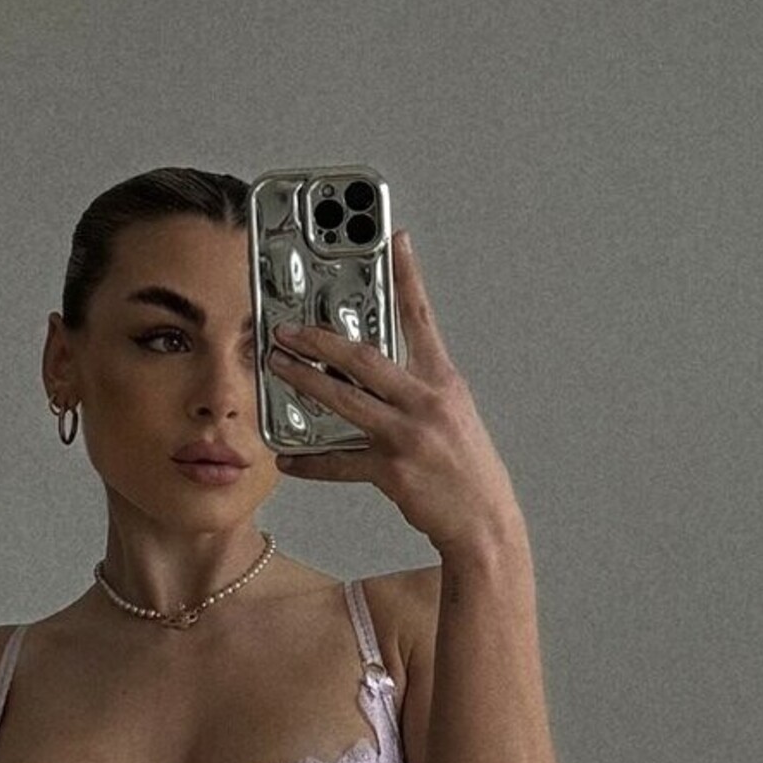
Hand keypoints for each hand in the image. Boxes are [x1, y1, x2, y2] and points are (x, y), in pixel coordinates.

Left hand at [267, 230, 520, 554]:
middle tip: (288, 327)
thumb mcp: (452, 415)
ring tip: (277, 367)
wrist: (485, 522)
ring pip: (345, 400)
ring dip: (305, 382)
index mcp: (443, 381)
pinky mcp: (392, 470)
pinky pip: (341, 462)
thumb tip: (372, 372)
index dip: (407, 276)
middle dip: (320, 339)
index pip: (422, 317)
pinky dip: (311, 461)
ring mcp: (409, 435)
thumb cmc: (467, 469)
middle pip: (365, 357)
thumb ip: (416, 388)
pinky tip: (289, 457)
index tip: (393, 240)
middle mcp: (427, 401)